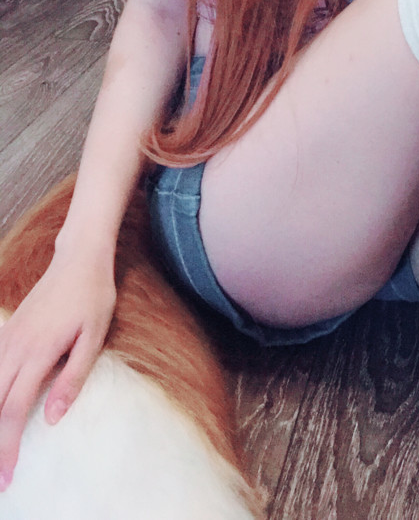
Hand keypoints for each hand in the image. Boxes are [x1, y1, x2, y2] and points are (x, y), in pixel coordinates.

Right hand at [0, 250, 115, 486]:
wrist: (79, 259)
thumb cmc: (92, 297)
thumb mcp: (93, 337)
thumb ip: (73, 378)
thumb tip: (52, 419)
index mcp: (38, 353)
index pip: (13, 411)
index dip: (7, 447)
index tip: (7, 476)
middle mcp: (15, 347)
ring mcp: (8, 337)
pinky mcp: (8, 330)